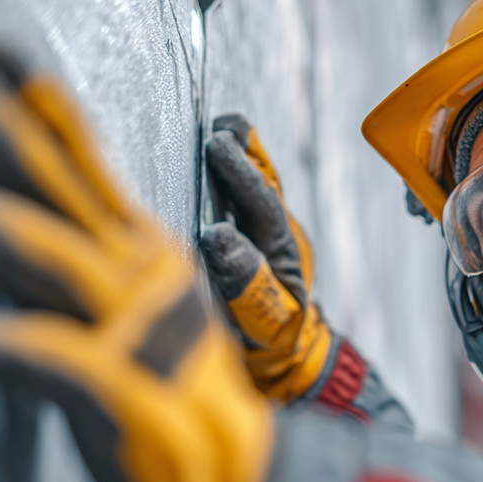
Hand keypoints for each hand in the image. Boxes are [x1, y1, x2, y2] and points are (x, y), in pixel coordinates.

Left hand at [0, 48, 273, 481]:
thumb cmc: (190, 409)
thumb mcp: (154, 323)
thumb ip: (106, 277)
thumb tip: (40, 232)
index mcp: (157, 262)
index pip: (94, 172)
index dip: (49, 114)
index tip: (7, 63)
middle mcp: (149, 284)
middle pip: (70, 196)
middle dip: (12, 138)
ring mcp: (139, 334)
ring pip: (58, 262)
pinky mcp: (120, 392)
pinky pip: (46, 358)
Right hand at [200, 115, 332, 402]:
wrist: (283, 356)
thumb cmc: (275, 339)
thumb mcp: (266, 319)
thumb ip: (247, 282)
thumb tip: (219, 236)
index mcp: (282, 247)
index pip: (262, 201)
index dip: (239, 172)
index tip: (216, 146)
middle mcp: (274, 232)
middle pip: (262, 179)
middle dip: (242, 150)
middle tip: (220, 125)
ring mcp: (260, 232)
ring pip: (252, 184)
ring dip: (237, 156)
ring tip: (217, 127)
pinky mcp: (244, 238)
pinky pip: (235, 200)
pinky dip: (222, 176)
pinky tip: (199, 160)